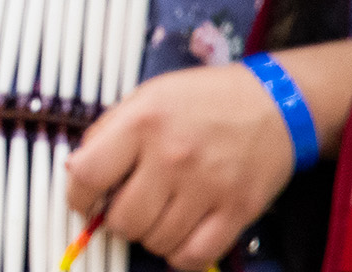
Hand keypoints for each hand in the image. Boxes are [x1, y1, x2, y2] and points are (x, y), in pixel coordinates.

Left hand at [66, 39, 351, 270]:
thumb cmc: (204, 99)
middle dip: (117, 220)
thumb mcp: (146, 97)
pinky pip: (195, 256)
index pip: (87, 176)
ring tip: (158, 215)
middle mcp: (173, 156)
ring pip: (156, 241)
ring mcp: (208, 186)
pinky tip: (179, 236)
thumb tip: (75, 171)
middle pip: (123, 218)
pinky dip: (180, 255)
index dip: (77, 197)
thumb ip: (107, 132)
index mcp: (142, 123)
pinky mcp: (239, 209)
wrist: (276, 102)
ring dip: (149, 236)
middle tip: (128, 208)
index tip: (85, 201)